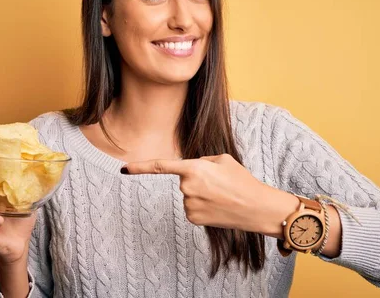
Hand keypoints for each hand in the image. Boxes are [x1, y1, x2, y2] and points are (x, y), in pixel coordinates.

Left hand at [123, 154, 264, 231]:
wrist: (256, 208)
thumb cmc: (242, 180)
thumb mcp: (223, 160)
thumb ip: (202, 161)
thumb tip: (190, 170)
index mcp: (194, 168)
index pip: (161, 166)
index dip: (140, 167)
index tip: (123, 168)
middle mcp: (187, 187)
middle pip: (184, 180)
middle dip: (198, 179)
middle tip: (220, 184)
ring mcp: (188, 205)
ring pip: (188, 194)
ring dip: (201, 194)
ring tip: (222, 196)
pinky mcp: (192, 218)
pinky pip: (192, 207)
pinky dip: (202, 206)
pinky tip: (217, 207)